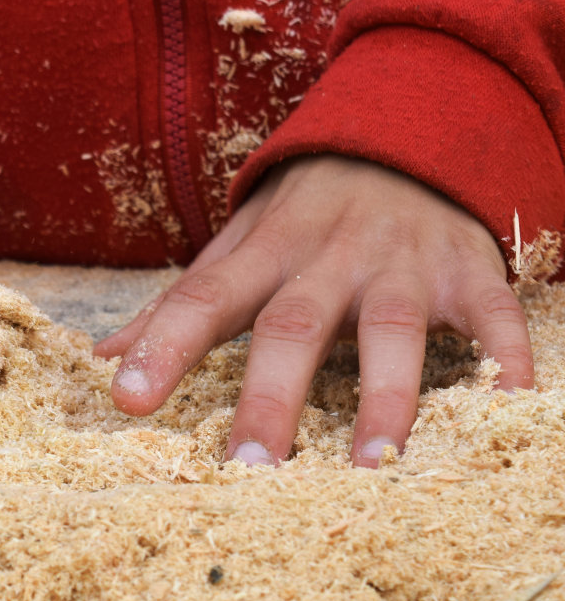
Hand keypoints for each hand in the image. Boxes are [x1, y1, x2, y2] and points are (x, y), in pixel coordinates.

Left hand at [94, 154, 532, 466]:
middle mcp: (328, 258)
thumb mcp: (237, 243)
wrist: (404, 133)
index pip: (200, 299)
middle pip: (292, 326)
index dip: (162, 346)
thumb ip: (179, 303)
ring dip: (382, 399)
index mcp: (262, 253)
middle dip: (269, 397)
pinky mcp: (469, 274)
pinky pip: (491, 320)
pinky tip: (501, 404)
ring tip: (367, 465)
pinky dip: (500, 361)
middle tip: (249, 467)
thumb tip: (101, 358)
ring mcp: (402, 265)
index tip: (126, 398)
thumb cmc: (306, 213)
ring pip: (391, 332)